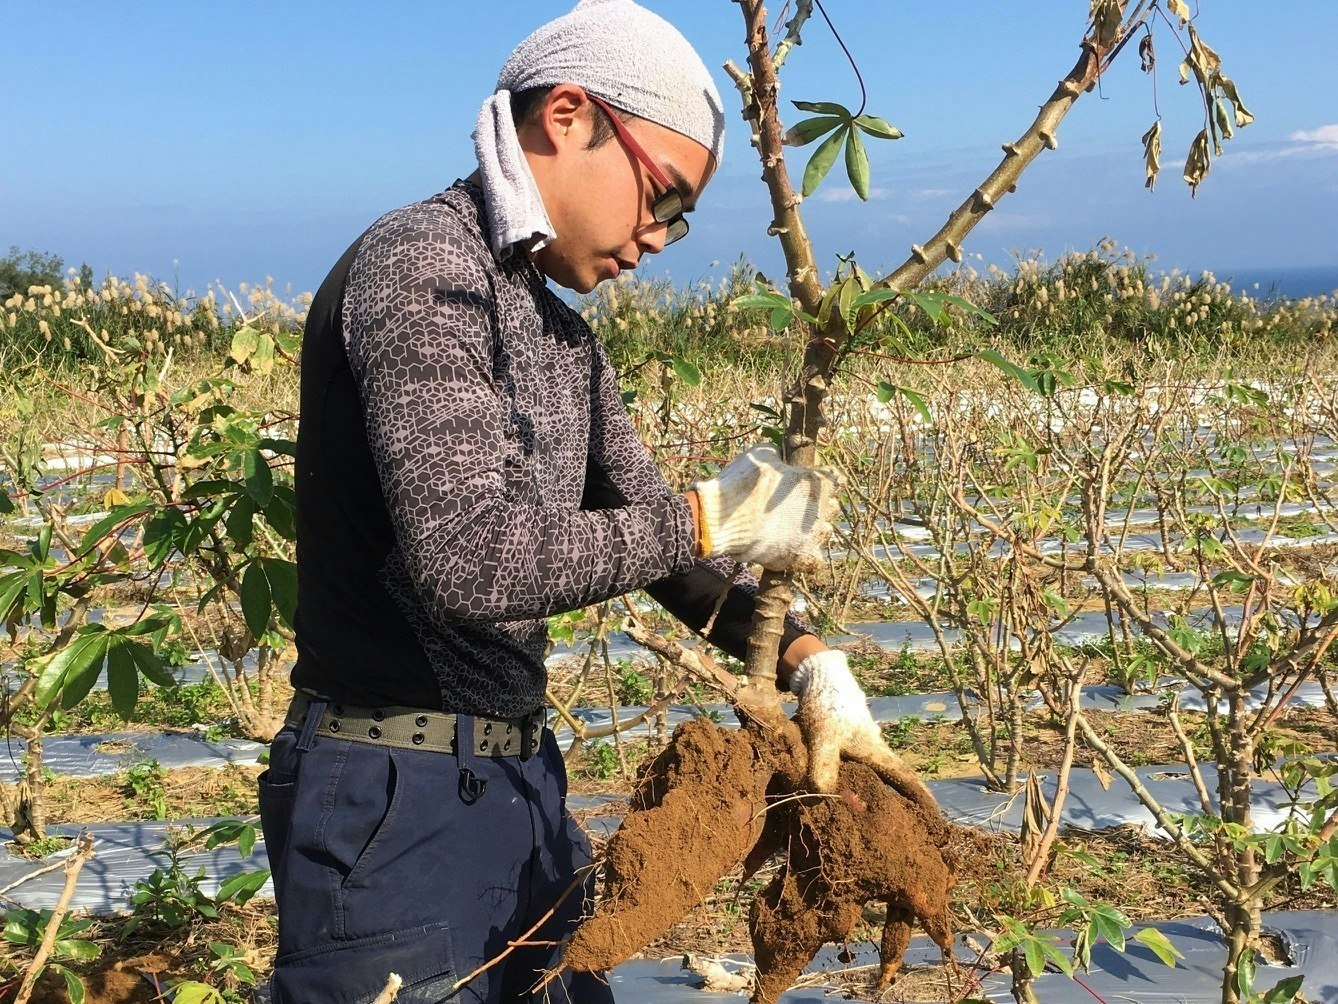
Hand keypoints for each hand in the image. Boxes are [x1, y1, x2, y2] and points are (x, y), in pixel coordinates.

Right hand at [689, 445, 838, 571]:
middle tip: (799, 503)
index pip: (835, 478)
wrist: (726, 519)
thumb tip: (778, 457)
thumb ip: (778, 456)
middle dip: (819, 504)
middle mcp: (821, 510)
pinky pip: (814, 562)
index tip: (810, 477)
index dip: (824, 477)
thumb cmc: (743, 483)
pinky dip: (808, 557)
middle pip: (832, 506)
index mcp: (817, 483)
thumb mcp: (762, 455)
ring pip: (825, 532)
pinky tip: (796, 552)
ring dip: (815, 528)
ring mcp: (812, 537)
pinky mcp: (799, 558)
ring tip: (795, 527)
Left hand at [789, 650, 936, 813]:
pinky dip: (864, 779)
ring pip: (879, 771)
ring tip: (883, 810)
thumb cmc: (828, 707)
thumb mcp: (823, 739)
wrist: (822, 677)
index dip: (921, 797)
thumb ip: (824, 766)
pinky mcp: (851, 737)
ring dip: (884, 789)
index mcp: (876, 752)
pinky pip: (863, 765)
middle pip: (895, 778)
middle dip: (905, 798)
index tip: (936, 816)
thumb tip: (825, 795)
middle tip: (912, 820)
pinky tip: (853, 788)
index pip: (905, 779)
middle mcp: (875, 749)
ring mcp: (865, 742)